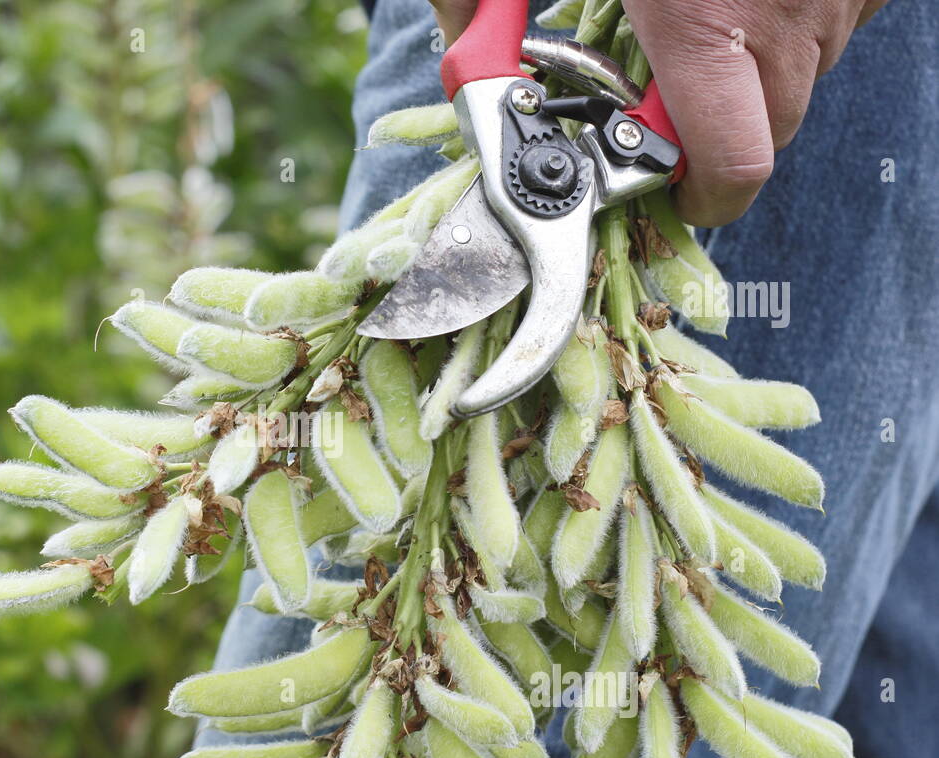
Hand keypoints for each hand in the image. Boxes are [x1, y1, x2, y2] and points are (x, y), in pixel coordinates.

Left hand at [429, 1, 888, 226]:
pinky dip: (790, 17)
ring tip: (703, 17)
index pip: (737, 164)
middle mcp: (790, 11)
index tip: (670, 191)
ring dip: (753, 70)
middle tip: (666, 103)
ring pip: (807, 72)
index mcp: (705, 21)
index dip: (703, 197)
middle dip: (716, 135)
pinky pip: (835, 18)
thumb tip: (464, 54)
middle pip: (772, 129)